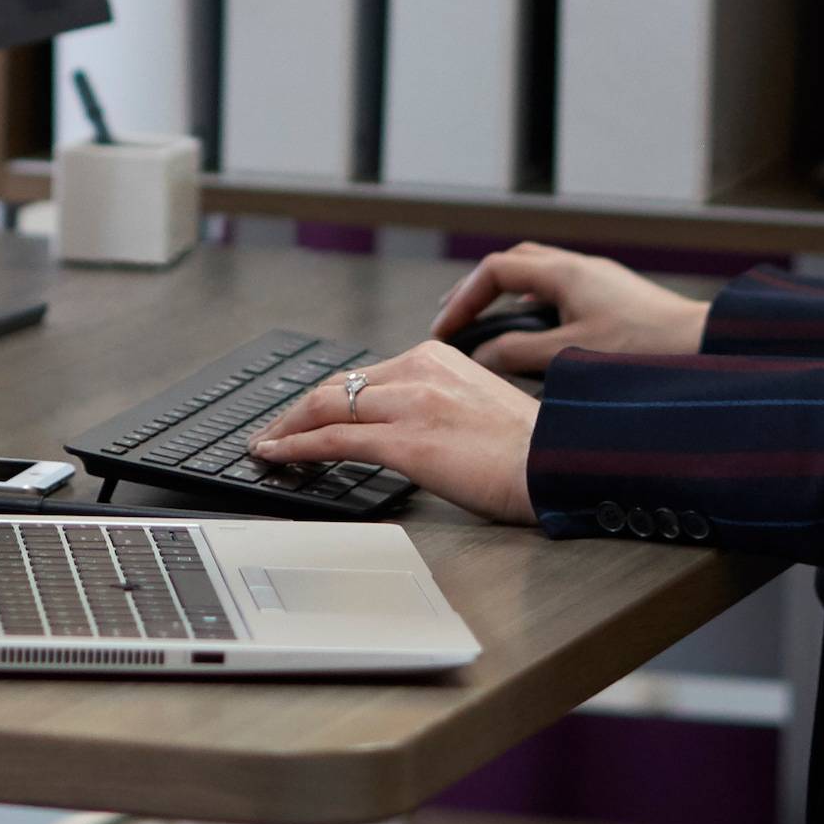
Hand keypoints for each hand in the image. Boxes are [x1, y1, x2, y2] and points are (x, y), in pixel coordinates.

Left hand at [247, 342, 539, 523]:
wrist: (559, 466)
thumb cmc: (533, 450)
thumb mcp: (482, 406)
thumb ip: (444, 404)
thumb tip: (415, 426)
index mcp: (439, 357)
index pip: (366, 375)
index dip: (329, 395)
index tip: (309, 411)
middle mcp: (420, 371)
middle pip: (339, 385)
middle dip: (298, 409)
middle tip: (274, 429)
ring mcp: (410, 404)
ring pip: (326, 407)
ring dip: (286, 428)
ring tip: (265, 444)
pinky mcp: (405, 440)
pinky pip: (334, 439)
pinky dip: (295, 446)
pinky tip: (275, 456)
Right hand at [429, 244, 709, 376]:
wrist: (704, 344)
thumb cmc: (644, 348)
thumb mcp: (571, 353)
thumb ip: (519, 354)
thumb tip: (481, 356)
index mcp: (563, 272)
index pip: (494, 270)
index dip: (463, 298)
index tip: (445, 330)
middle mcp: (579, 267)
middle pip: (513, 263)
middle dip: (478, 289)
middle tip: (457, 318)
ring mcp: (598, 280)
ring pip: (538, 275)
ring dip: (507, 296)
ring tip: (488, 325)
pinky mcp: (613, 297)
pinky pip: (560, 290)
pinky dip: (534, 306)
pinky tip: (534, 334)